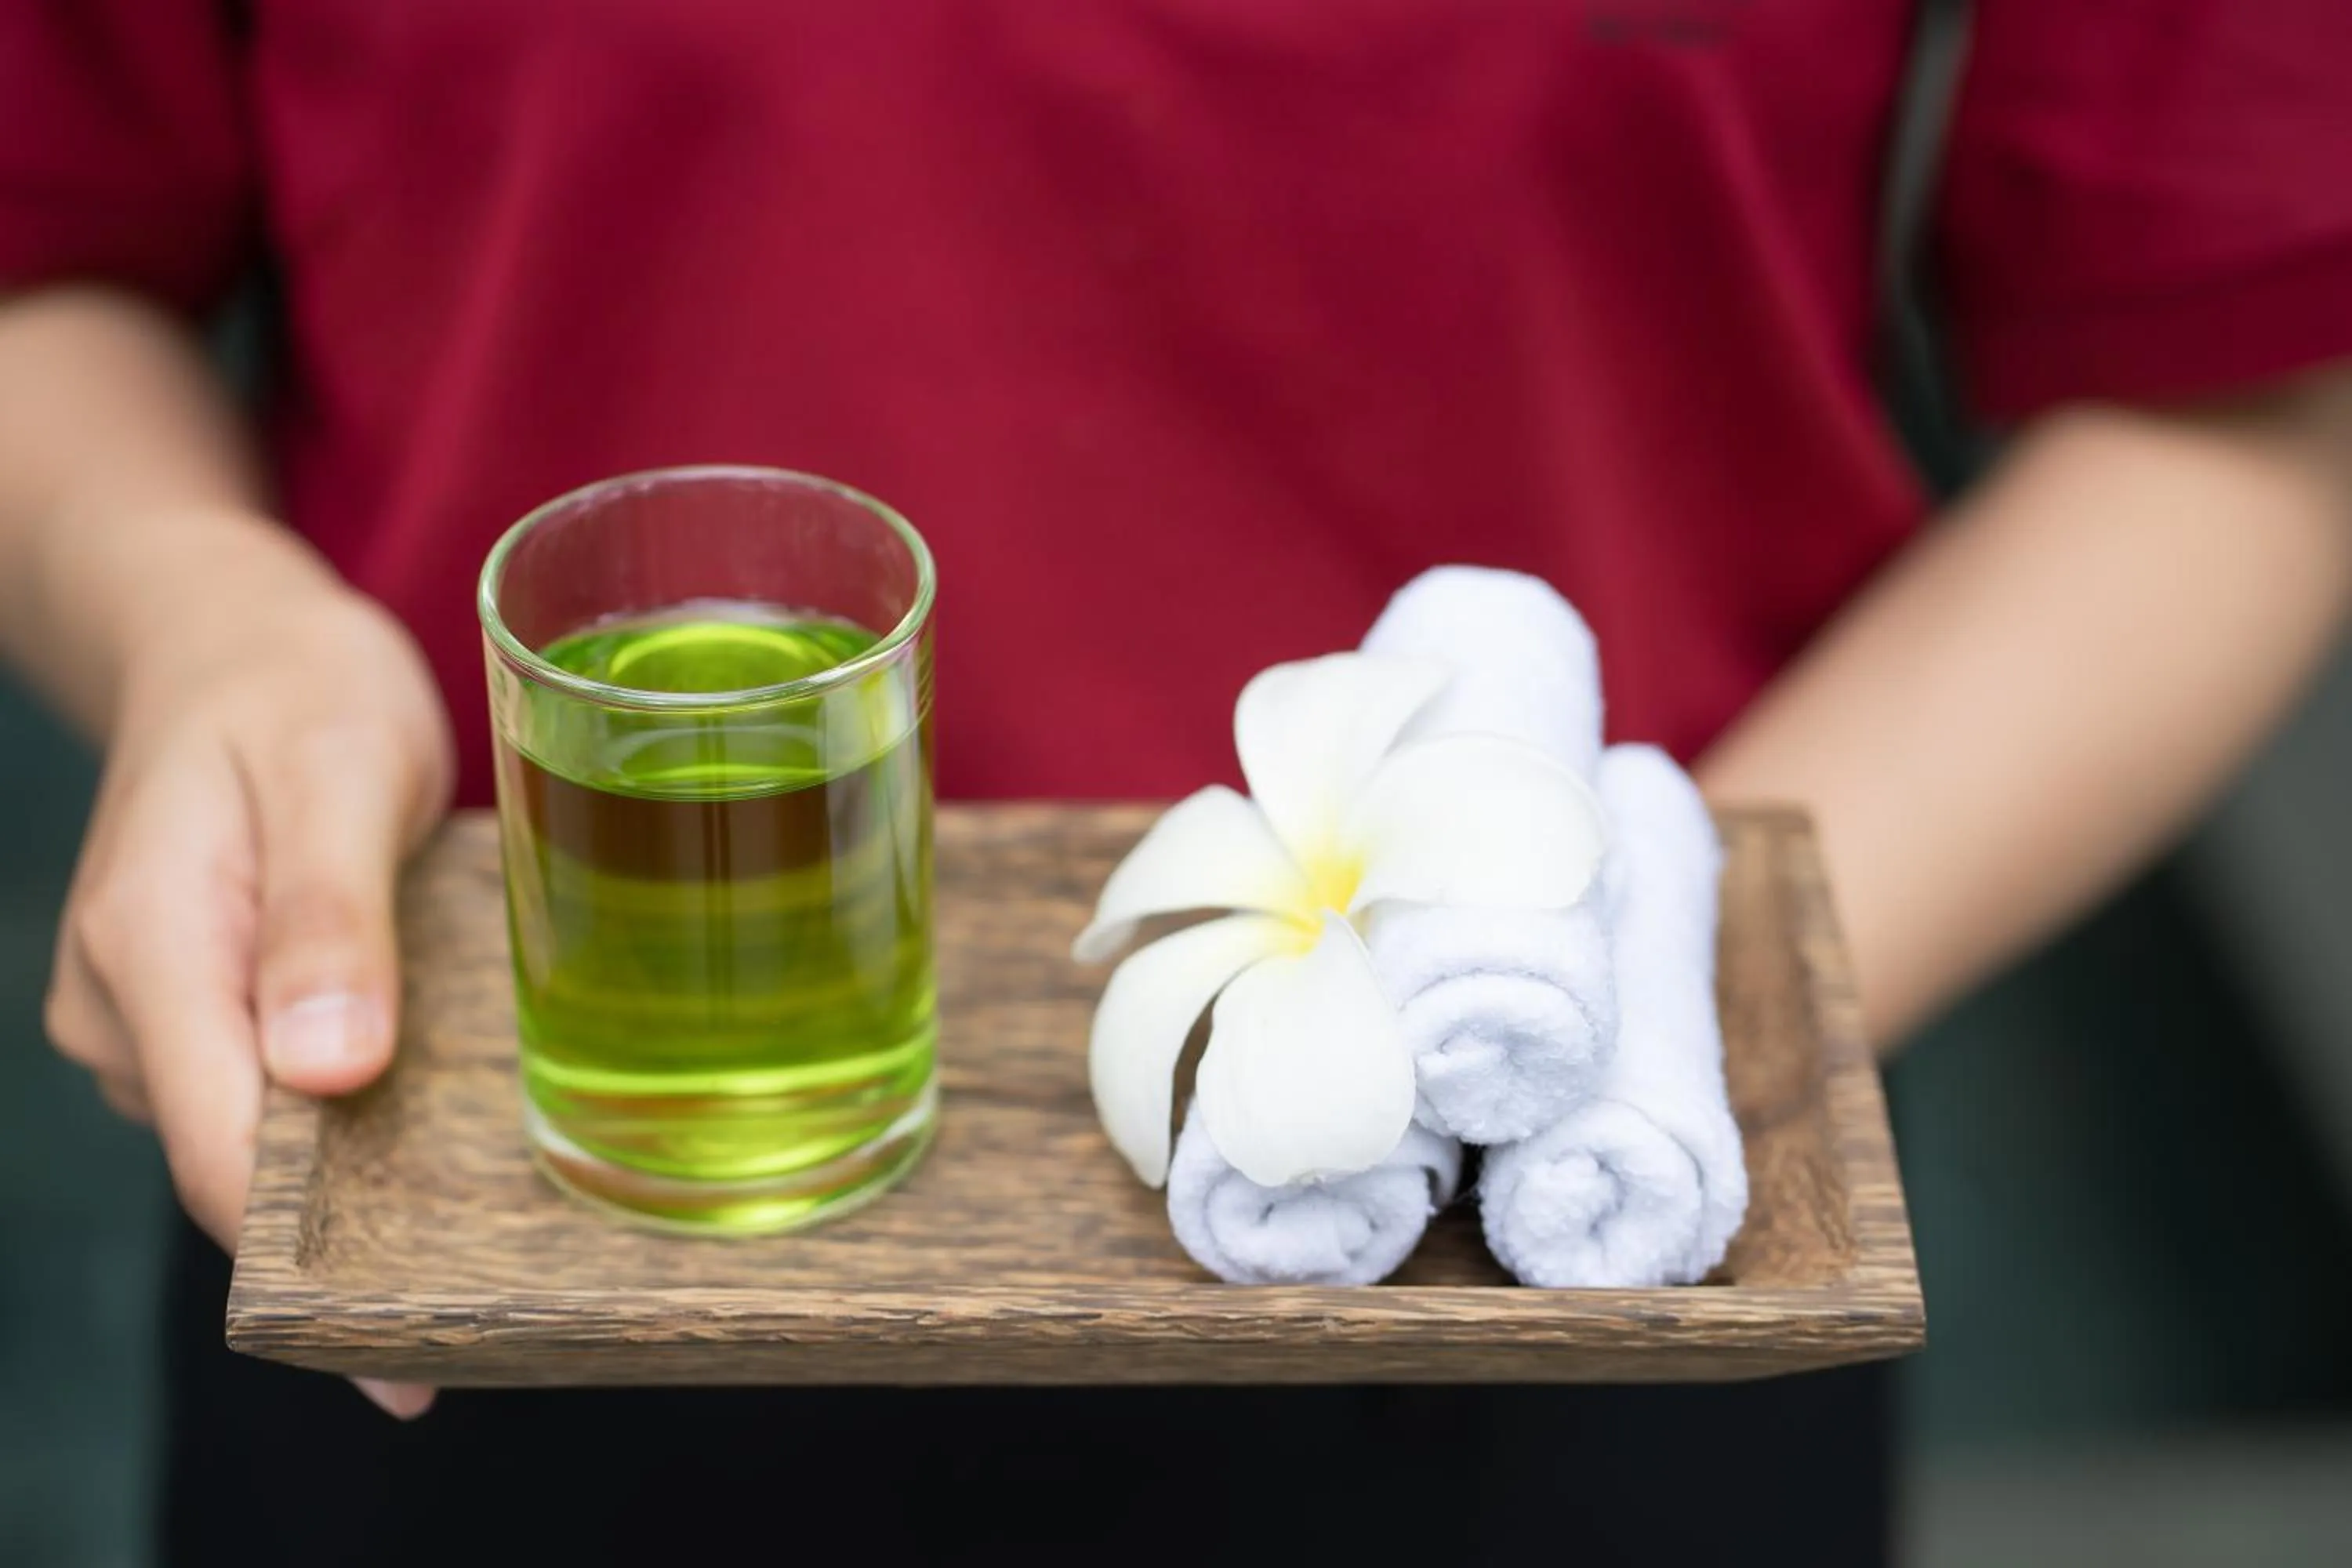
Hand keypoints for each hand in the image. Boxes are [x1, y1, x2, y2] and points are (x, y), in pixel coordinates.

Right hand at [41, 551, 453, 1418]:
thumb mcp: (335, 770)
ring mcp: (151, 1016)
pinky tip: (428, 1116)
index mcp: (151, 951)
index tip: (410, 1352)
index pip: (220, 1159)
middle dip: (350, 1238)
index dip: (311, 1272)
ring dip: (355, 1173)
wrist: (225, 637)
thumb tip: (326, 1075)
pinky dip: (341, 1119)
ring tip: (485, 1197)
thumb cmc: (292, 685)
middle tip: (495, 1285)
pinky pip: (264, 1097)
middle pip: (238, 1175)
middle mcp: (127, 1007)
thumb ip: (329, 919)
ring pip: (256, 1141)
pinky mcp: (192, 1010)